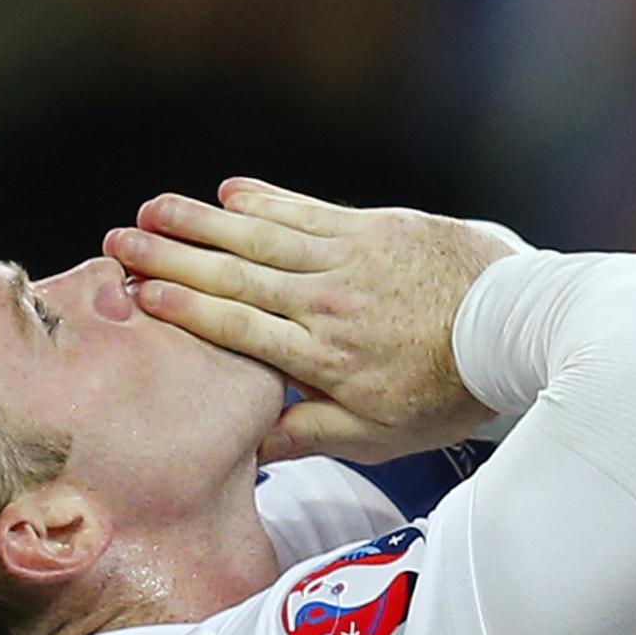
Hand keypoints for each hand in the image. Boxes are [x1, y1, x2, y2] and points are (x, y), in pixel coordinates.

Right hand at [103, 178, 513, 463]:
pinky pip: (308, 208)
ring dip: (203, 219)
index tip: (139, 291)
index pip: (238, 326)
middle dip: (172, 256)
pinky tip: (231, 188)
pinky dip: (267, 197)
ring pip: (261, 233)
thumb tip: (252, 446)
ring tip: (155, 206)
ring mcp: (349, 256)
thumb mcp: (384, 435)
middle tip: (119, 239)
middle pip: (235, 273)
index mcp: (323, 355)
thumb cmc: (449, 389)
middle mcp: (326, 300)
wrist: (516, 328)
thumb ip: (314, 434)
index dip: (185, 306)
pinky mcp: (374, 225)